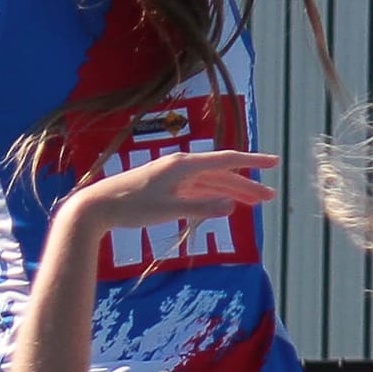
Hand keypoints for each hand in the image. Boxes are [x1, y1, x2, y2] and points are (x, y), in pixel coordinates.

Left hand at [55, 150, 279, 244]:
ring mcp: (173, 176)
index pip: (227, 160)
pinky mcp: (166, 187)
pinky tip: (224, 204)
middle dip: (248, 184)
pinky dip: (214, 196)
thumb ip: (200, 209)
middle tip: (270, 198)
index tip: (275, 163)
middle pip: (222, 174)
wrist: (98, 206)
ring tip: (254, 204)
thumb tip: (231, 207)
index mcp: (184, 165)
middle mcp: (181, 166)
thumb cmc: (131, 208)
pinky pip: (197, 189)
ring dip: (233, 192)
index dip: (253, 162)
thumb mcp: (168, 211)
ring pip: (211, 183)